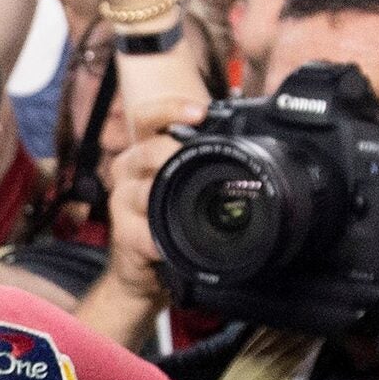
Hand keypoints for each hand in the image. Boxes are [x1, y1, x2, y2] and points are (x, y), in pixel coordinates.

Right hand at [102, 97, 205, 300]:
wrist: (145, 270)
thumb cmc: (170, 222)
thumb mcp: (186, 186)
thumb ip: (204, 163)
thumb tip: (256, 141)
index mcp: (144, 153)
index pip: (147, 118)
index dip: (170, 109)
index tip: (199, 112)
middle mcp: (129, 172)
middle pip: (147, 149)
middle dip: (175, 153)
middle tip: (204, 160)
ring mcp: (122, 202)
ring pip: (146, 189)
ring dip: (171, 198)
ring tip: (189, 205)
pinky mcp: (123, 233)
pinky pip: (145, 232)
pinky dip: (161, 240)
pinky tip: (170, 245)